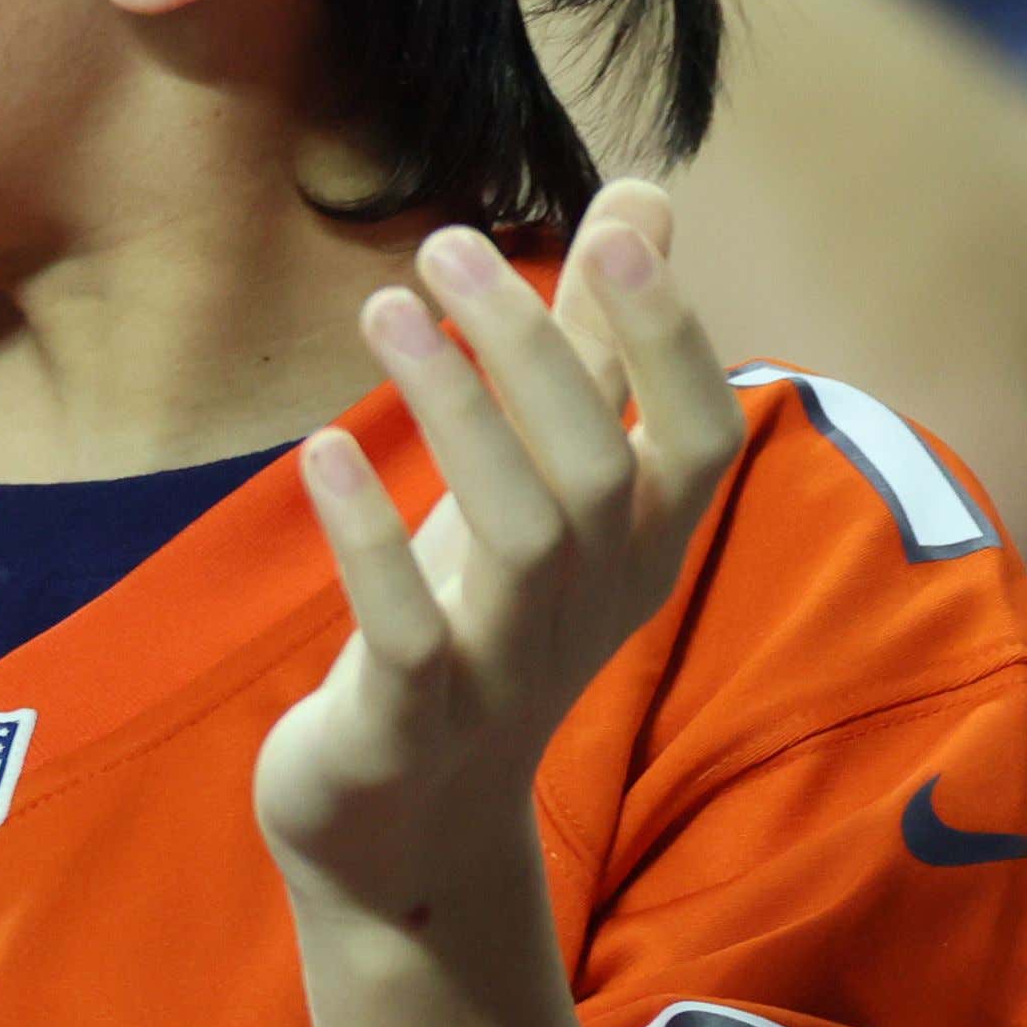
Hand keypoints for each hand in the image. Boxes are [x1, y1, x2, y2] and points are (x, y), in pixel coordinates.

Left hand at [255, 184, 743, 926]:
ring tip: (383, 310)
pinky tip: (321, 449)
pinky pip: (410, 632)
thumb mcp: (542, 484)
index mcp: (639, 549)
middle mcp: (591, 609)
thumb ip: (592, 347)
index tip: (614, 228)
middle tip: (445, 244)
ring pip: (518, 535)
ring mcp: (504, 673)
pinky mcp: (409, 724)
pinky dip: (368, 537)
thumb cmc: (480, 621)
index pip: (705, 436)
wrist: (403, 831)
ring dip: (452, 412)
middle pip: (599, 468)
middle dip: (531, 347)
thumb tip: (646, 194)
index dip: (672, 336)